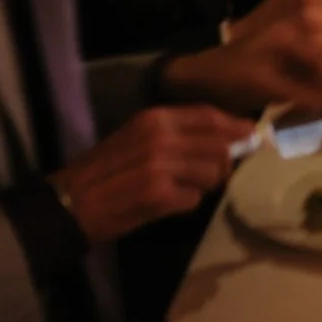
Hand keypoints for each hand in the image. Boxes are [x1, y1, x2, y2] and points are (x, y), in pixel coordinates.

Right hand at [56, 104, 246, 241]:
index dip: (235, 126)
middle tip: (210, 176)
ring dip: (204, 187)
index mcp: (155, 118)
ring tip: (181, 191)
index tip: (251, 135)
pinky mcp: (159, 194)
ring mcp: (161, 165)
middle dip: (223, 164)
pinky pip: (195, 199)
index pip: (209, 116)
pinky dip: (187, 205)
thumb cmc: (104, 170)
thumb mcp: (137, 138)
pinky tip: (167, 204)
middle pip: (219, 146)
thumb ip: (178, 134)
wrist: (70, 203)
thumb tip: (226, 137)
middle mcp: (161, 137)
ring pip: (212, 174)